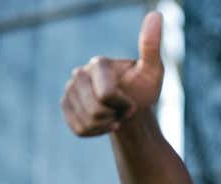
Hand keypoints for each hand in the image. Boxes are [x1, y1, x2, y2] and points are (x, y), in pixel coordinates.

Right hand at [61, 11, 163, 135]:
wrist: (131, 110)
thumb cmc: (143, 90)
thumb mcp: (152, 71)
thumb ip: (151, 46)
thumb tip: (156, 15)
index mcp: (99, 63)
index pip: (107, 95)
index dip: (124, 106)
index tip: (132, 104)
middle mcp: (79, 73)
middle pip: (95, 110)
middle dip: (115, 116)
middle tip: (123, 110)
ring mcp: (69, 90)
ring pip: (86, 122)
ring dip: (106, 125)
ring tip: (114, 116)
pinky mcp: (65, 106)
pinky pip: (79, 129)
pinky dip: (96, 132)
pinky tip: (104, 124)